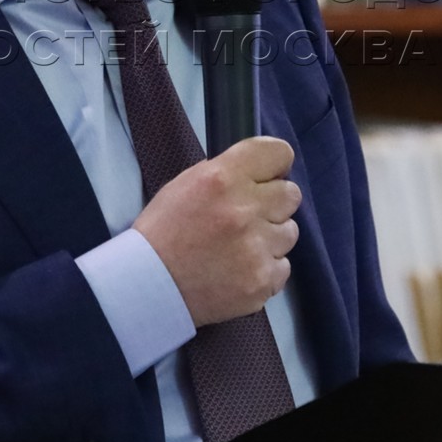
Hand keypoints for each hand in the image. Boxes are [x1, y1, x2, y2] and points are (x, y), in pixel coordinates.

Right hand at [132, 136, 301, 325]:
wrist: (150, 288)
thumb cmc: (163, 233)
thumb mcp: (186, 185)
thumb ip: (227, 173)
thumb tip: (261, 172)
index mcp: (221, 178)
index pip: (278, 153)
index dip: (274, 165)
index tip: (267, 176)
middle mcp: (244, 209)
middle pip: (291, 194)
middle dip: (273, 203)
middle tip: (249, 216)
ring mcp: (257, 248)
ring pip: (290, 232)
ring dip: (270, 238)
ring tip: (240, 247)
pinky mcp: (263, 280)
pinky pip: (282, 266)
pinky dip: (265, 268)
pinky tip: (239, 270)